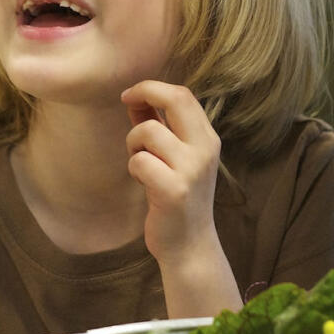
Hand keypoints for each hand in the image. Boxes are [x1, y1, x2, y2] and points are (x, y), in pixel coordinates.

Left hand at [121, 80, 222, 264]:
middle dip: (145, 92)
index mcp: (207, 138)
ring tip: (139, 162)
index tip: (130, 94)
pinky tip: (142, 182)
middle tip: (126, 100)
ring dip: (133, 143)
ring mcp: (191, 169)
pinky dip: (133, 168)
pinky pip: (139, 161)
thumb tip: (136, 98)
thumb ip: (158, 126)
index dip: (153, 87)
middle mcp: (204, 149)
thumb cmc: (176, 198)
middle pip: (175, 99)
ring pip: (148, 131)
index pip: (183, 94)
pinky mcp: (174, 190)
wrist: (189, 246)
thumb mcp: (173, 158)